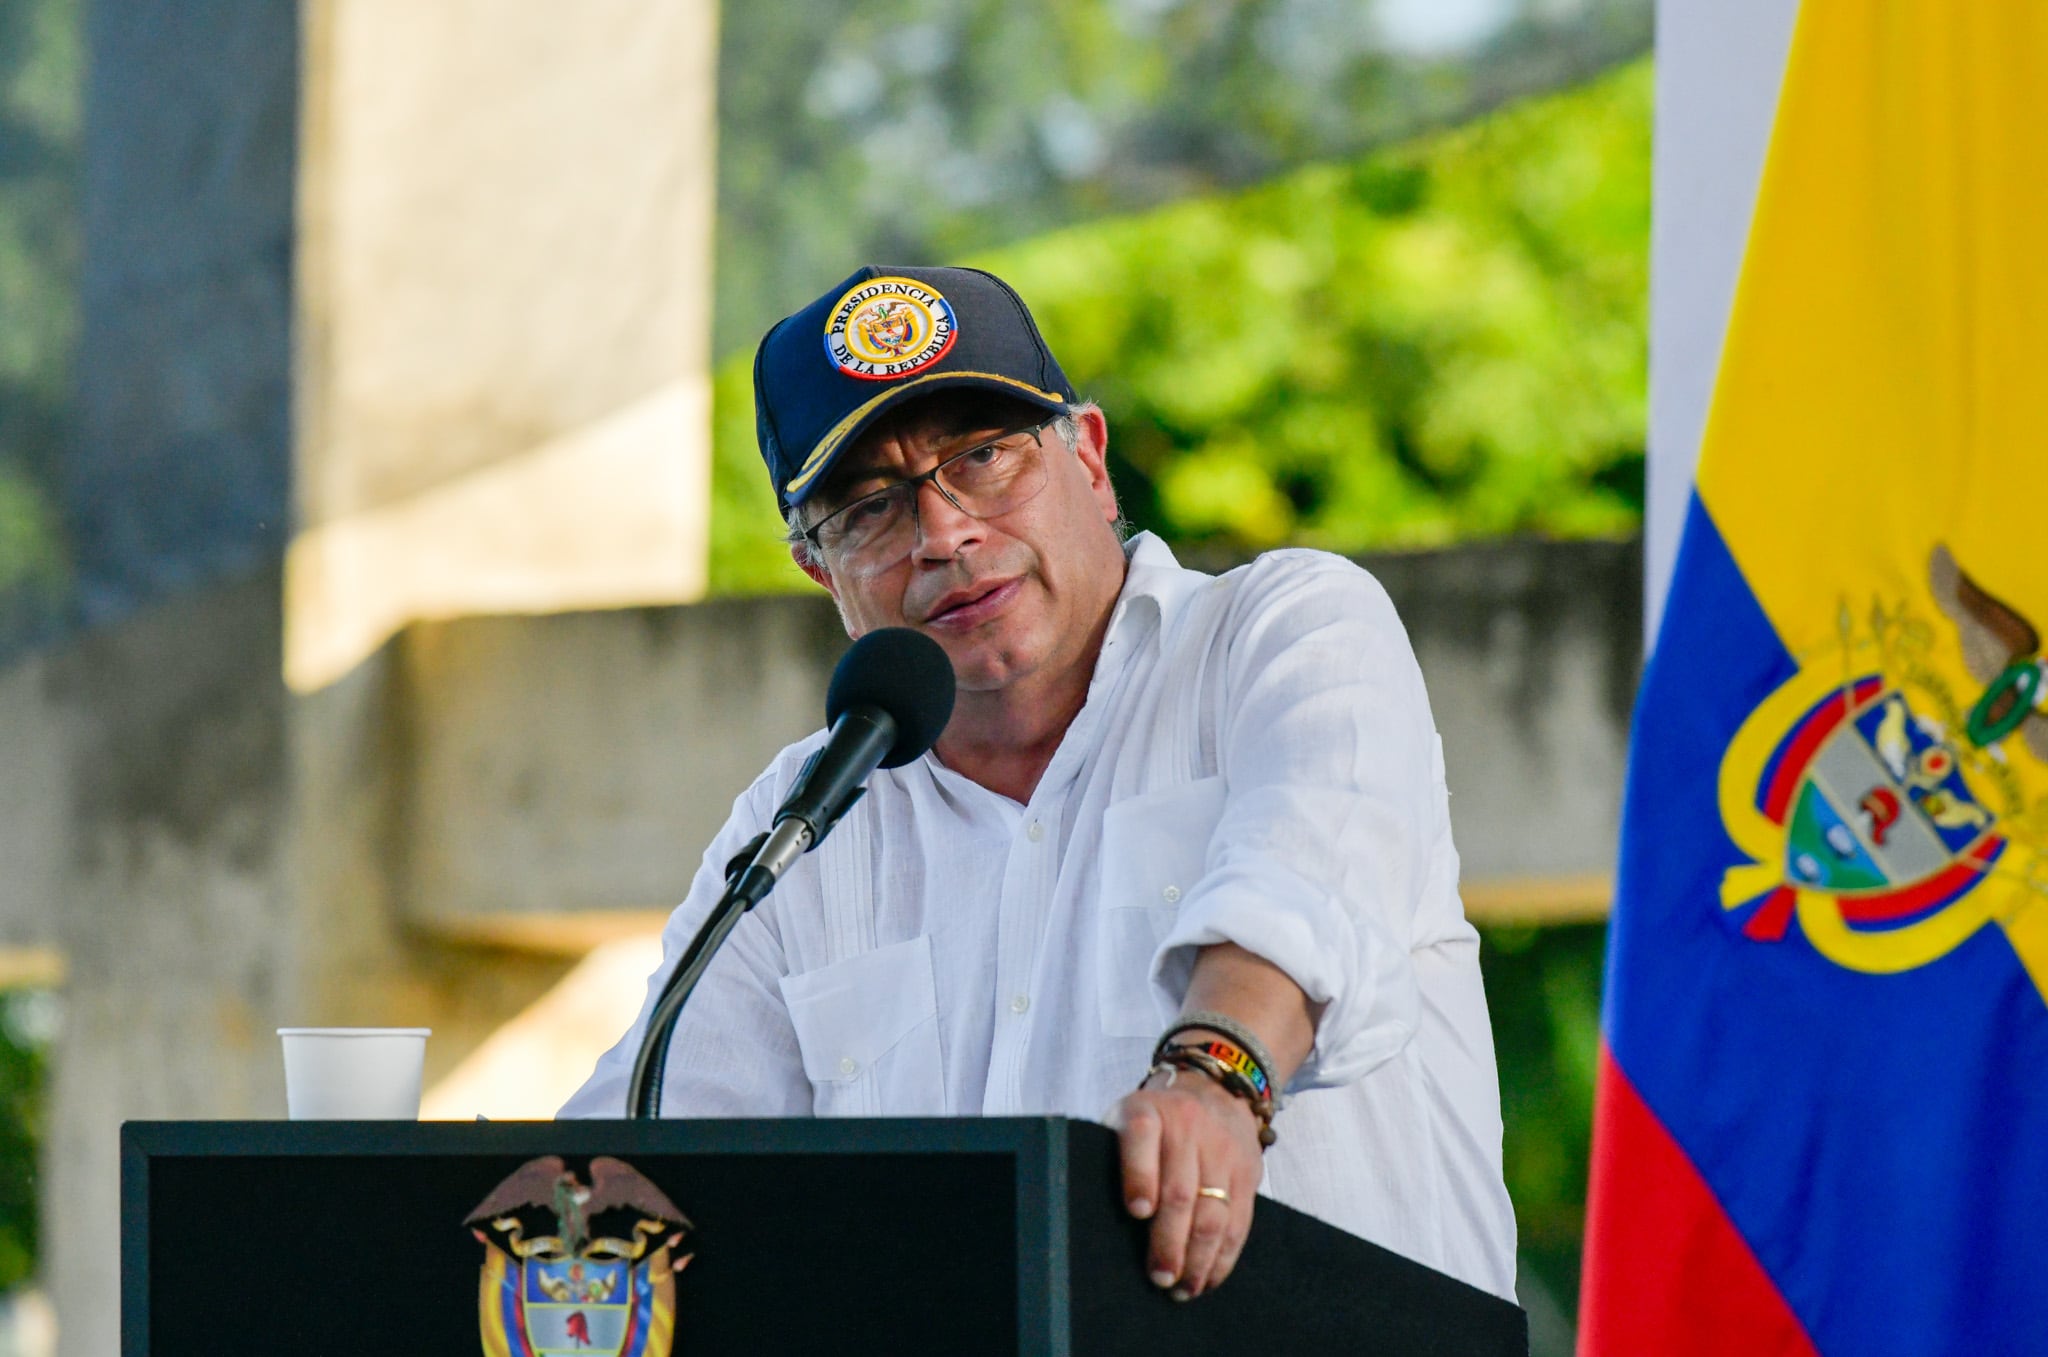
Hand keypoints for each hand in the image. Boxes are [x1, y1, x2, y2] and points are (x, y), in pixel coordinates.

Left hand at [1110, 1065, 1263, 1299]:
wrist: (1214, 1089)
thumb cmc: (1154, 1121)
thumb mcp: (1126, 1119)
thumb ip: (1115, 1156)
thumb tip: (1090, 1221)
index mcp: (1146, 1111)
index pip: (1140, 1137)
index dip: (1139, 1176)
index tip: (1137, 1212)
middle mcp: (1187, 1126)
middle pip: (1181, 1191)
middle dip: (1169, 1241)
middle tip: (1159, 1277)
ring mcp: (1222, 1149)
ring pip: (1214, 1213)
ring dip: (1198, 1259)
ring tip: (1182, 1289)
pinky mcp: (1248, 1171)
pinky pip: (1239, 1222)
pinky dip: (1224, 1257)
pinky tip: (1208, 1278)